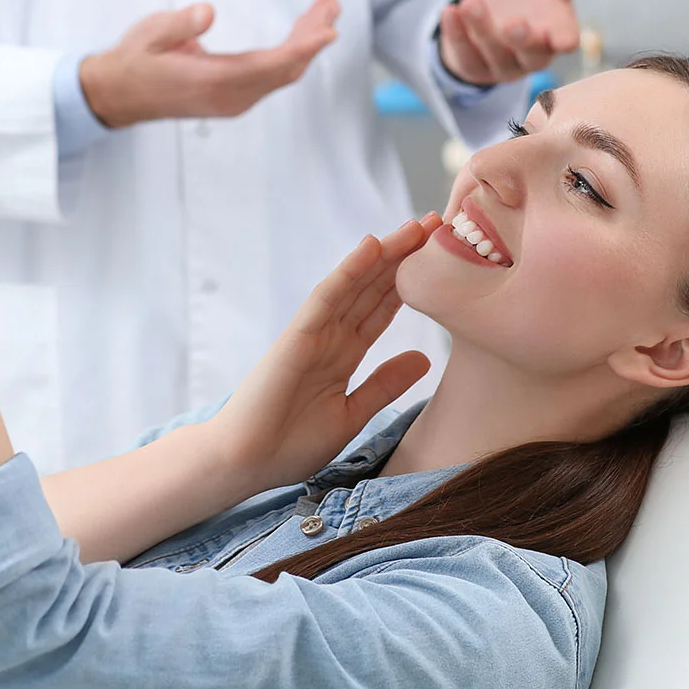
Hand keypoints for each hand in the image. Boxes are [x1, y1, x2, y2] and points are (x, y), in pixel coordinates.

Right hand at [79, 0, 339, 126]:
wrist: (120, 96)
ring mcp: (234, 100)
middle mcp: (230, 97)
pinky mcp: (234, 97)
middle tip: (331, 3)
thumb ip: (179, 24)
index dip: (303, 48)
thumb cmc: (135, 62)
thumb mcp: (150, 34)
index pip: (271, 65)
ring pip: (283, 74)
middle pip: (286, 68)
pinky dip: (292, 54)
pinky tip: (301, 34)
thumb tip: (207, 12)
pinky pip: (273, 77)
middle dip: (312, 37)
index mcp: (213, 82)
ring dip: (305, 44)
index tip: (328, 31)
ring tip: (322, 10)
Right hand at [208, 213, 441, 492]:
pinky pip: (327, 297)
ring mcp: (314, 332)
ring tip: (417, 226)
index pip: (383, 307)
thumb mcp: (352, 414)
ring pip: (355, 283)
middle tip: (439, 224)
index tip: (443, 258)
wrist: (245, 464)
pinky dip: (348, 271)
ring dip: (385, 253)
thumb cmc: (290, 444)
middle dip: (405, 256)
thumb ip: (384, 384)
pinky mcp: (297, 336)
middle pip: (374, 287)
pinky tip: (372, 247)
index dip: (411, 281)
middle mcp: (331, 335)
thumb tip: (424, 359)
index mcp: (344, 352)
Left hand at [438, 0, 620, 85]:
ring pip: (493, 52)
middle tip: (513, 24)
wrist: (493, 9)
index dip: (563, 40)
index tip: (562, 38)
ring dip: (482, 28)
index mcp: (556, 35)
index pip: (564, 42)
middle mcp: (531, 55)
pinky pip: (463, 52)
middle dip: (521, 39)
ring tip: (471, 1)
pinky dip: (455, 32)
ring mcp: (500, 64)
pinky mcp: (472, 64)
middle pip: (529, 53)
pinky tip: (450, 10)